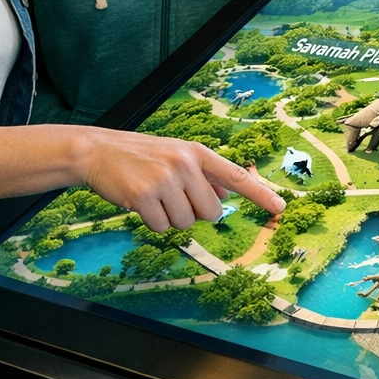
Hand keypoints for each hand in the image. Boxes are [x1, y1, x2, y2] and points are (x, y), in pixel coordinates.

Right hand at [80, 129, 285, 231]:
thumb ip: (203, 176)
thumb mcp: (177, 157)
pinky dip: (152, 222)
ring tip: (154, 196)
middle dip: (194, 214)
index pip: (235, 176)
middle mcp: (185, 163)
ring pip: (186, 223)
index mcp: (197, 152)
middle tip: (173, 198)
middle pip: (210, 212)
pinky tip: (140, 203)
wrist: (99, 151)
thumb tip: (226, 197)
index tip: (280, 208)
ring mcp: (165, 179)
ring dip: (171, 218)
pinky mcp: (144, 195)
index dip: (259, 194)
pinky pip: (162, 227)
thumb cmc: (141, 157)